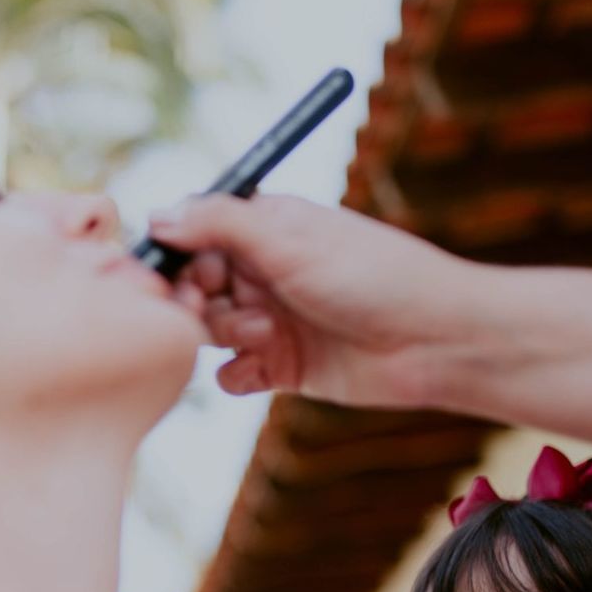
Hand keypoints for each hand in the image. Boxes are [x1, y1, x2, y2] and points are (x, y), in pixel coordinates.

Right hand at [150, 194, 474, 405]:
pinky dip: (237, 374)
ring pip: (209, 329)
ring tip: (262, 334)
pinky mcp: (284, 367)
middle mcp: (264, 271)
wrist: (435, 341)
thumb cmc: (374, 275)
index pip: (194, 233)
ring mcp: (272, 319)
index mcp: (266, 227)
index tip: (179, 272)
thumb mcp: (290, 239)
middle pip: (193, 284)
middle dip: (195, 298)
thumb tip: (156, 217)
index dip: (178, 253)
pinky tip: (260, 368)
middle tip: (208, 306)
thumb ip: (219, 224)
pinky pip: (233, 374)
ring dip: (222, 333)